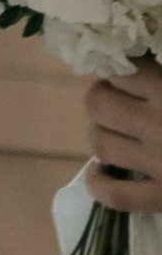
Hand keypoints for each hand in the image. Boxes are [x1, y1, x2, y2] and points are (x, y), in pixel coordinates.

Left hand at [82, 61, 161, 211]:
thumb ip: (160, 74)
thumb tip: (130, 59)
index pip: (120, 69)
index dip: (115, 68)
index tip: (121, 73)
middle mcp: (158, 126)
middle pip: (98, 103)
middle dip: (100, 98)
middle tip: (115, 99)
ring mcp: (159, 166)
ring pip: (100, 144)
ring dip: (98, 134)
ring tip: (113, 131)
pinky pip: (116, 195)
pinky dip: (99, 184)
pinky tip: (100, 171)